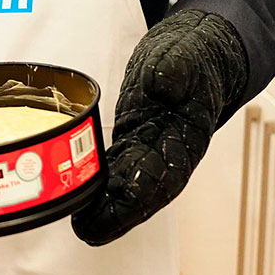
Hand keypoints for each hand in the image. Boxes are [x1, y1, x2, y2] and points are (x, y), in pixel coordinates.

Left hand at [71, 9, 248, 245]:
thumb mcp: (186, 53)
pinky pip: (117, 163)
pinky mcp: (135, 134)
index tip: (107, 218)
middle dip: (113, 214)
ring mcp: (151, 143)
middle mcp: (169, 149)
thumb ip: (175, 69)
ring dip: (104, 202)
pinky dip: (100, 179)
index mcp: (186, 137)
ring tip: (76, 217)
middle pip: (141, 190)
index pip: (160, 180)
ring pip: (127, 181)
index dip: (133, 204)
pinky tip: (80, 189)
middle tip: (83, 228)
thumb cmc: (196, 52)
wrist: (198, 46)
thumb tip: (163, 83)